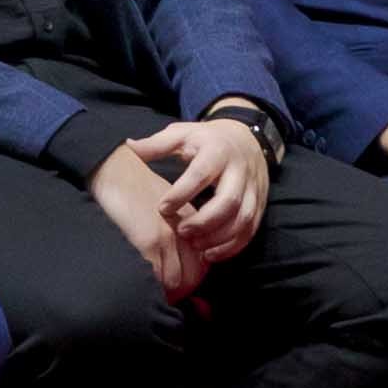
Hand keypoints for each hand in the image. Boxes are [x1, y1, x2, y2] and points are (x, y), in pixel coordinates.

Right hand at [86, 130, 201, 293]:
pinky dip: (152, 288)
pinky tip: (140, 290)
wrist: (116, 169)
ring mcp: (169, 237)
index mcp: (190, 222)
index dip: (190, 281)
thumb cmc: (133, 188)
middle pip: (195, 276)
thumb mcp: (162, 206)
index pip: (202, 262)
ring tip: (151, 298)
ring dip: (166, 293)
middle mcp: (185, 230)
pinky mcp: (149, 241)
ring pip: (178, 281)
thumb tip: (167, 260)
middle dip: (181, 293)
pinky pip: (158, 277)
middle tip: (163, 300)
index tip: (175, 291)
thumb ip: (171, 229)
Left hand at [147, 113, 276, 259]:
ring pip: (243, 218)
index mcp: (217, 151)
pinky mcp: (259, 204)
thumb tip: (127, 146)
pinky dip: (232, 246)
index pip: (201, 174)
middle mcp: (239, 170)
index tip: (162, 208)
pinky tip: (211, 254)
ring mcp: (253, 188)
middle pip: (228, 200)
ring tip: (195, 246)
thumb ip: (156, 144)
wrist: (247, 139)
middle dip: (204, 221)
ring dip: (219, 237)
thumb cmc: (206, 140)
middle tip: (181, 232)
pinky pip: (251, 229)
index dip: (182, 193)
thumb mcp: (182, 134)